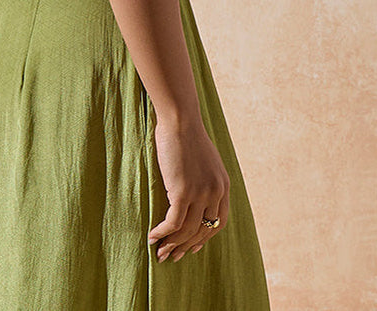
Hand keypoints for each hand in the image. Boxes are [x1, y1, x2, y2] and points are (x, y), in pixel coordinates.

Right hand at [147, 114, 229, 261]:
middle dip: (186, 246)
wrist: (180, 120)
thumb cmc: (186, 135)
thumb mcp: (204, 160)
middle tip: (172, 256)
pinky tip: (152, 237)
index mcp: (223, 185)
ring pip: (187, 230)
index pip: (219, 221)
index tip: (192, 246)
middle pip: (203, 230)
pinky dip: (162, 233)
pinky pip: (173, 223)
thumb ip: (204, 178)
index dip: (205, 237)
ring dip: (172, 245)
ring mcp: (201, 193)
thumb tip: (192, 193)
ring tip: (159, 252)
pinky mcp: (183, 192)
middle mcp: (216, 192)